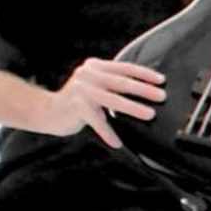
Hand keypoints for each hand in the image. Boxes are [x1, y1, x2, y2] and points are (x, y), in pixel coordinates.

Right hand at [40, 57, 163, 147]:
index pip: (124, 68)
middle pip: (121, 82)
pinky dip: (108, 133)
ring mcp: (81, 90)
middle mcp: (88, 75)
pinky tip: (117, 142)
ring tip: (149, 114)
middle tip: (161, 96)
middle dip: (144, 90)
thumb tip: (147, 90)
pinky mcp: (76, 107)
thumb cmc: (78, 100)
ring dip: (133, 108)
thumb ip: (113, 83)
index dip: (144, 74)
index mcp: (95, 67)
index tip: (161, 80)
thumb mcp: (95, 85)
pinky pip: (97, 122)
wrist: (48, 110)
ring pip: (112, 100)